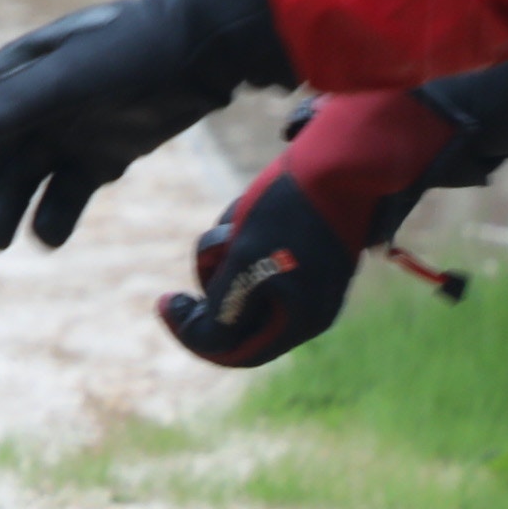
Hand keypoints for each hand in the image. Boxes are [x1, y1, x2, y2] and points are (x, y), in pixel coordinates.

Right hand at [0, 0, 287, 251]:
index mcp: (16, 72)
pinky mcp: (103, 156)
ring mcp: (68, 130)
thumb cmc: (133, 49)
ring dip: (0, 209)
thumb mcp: (72, 73)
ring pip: (19, 180)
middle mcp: (35, 104)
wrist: (209, 51)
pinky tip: (48, 234)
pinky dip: (54, 216)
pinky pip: (66, 194)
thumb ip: (14, 102)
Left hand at [160, 88, 457, 366]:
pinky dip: (245, 240)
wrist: (342, 158)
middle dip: (216, 278)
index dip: (193, 332)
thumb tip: (205, 339)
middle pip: (238, 316)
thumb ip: (224, 305)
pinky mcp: (310, 257)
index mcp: (301, 321)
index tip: (165, 299)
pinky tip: (249, 210)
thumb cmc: (291, 206)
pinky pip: (260, 261)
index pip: (235, 350)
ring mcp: (314, 284)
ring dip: (229, 253)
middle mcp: (312, 311)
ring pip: (246, 283)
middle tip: (215, 245)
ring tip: (239, 218)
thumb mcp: (246, 256)